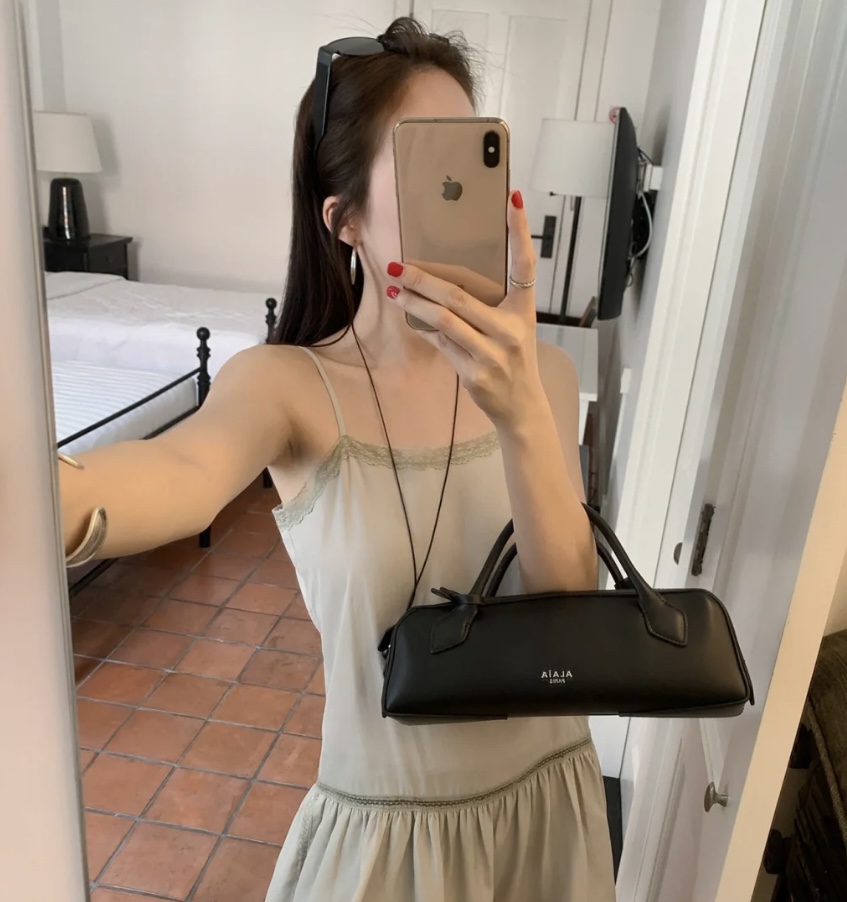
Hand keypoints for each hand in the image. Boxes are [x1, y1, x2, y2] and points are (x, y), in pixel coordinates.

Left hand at [385, 190, 544, 429]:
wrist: (522, 407)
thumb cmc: (513, 359)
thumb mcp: (512, 328)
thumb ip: (488, 305)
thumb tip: (444, 280)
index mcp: (524, 311)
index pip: (524, 265)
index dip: (521, 231)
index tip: (514, 198)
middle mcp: (511, 329)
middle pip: (460, 296)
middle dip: (425, 278)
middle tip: (398, 264)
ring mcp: (492, 353)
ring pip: (444, 320)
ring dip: (414, 303)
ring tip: (394, 289)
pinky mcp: (475, 373)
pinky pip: (441, 344)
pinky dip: (423, 328)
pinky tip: (409, 315)